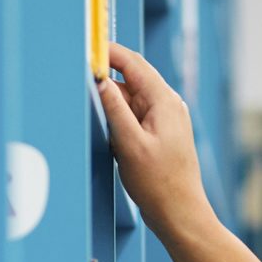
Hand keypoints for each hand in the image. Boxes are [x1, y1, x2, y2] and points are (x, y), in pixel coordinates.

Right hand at [97, 41, 214, 245]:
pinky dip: (120, 119)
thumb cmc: (159, 184)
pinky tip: (112, 138)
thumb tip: (98, 78)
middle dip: (106, 79)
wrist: (180, 214)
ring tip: (100, 123)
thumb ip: (114, 107)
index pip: (132, 62)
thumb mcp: (129, 143)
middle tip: (81, 84)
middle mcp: (168, 104)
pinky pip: (135, 115)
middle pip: (131, 78)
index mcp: (164, 100)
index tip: (85, 48)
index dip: (107, 52)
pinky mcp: (161, 133)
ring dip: (112, 105)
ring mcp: (166, 118)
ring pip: (131, 99)